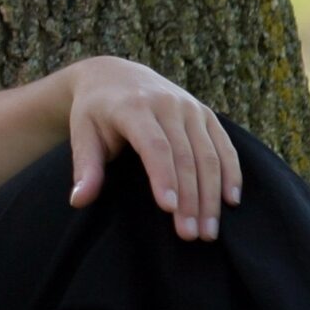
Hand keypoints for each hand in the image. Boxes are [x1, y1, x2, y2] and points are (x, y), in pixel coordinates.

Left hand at [64, 57, 240, 239]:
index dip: (163, 177)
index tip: (169, 209)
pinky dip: (230, 173)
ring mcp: (190, 108)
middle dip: (191, 198)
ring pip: (208, 155)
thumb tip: (79, 201)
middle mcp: (167, 104)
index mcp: (133, 107)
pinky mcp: (205, 113)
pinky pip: (224, 146)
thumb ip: (85, 167)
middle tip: (191, 235)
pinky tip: (230, 201)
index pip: (154, 146)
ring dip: (211, 195)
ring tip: (209, 231)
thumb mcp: (82, 134)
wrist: (114, 75)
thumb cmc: (94, 112)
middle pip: (186, 156)